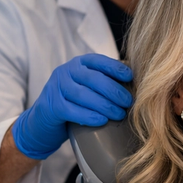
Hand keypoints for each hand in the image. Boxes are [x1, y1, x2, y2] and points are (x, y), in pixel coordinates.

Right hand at [12, 54, 132, 159]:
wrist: (44, 121)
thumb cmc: (75, 103)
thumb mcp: (89, 87)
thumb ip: (106, 82)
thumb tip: (138, 84)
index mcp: (79, 64)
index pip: (99, 61)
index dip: (116, 68)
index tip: (131, 78)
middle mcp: (66, 71)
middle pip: (93, 78)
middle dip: (114, 90)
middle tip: (129, 102)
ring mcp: (55, 88)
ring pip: (83, 95)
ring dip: (104, 105)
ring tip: (120, 114)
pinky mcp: (51, 106)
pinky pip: (72, 110)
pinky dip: (89, 116)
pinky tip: (102, 121)